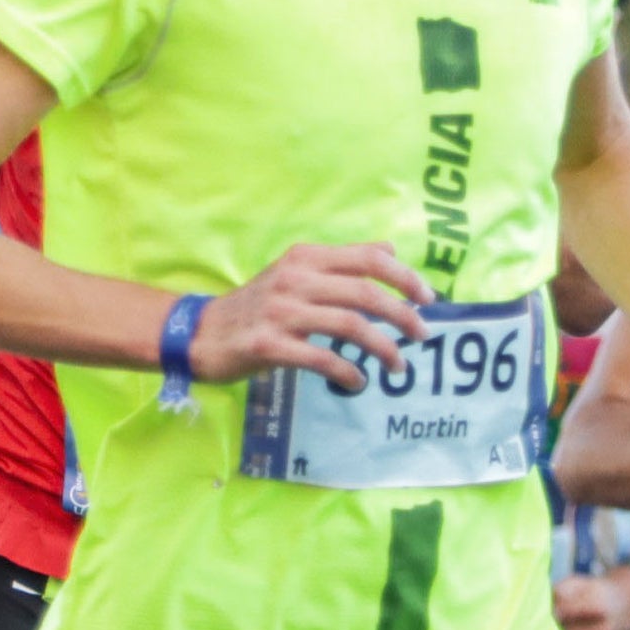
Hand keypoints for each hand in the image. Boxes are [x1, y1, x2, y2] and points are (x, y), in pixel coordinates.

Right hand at [193, 243, 431, 387]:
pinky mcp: (269, 346)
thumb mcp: (296, 272)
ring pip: (350, 326)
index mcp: (306, 257)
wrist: (201, 333)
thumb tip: (389, 247)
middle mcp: (295, 279)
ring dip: (383, 348)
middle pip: (365, 294)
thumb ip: (341, 261)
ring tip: (399, 365)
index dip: (405, 276)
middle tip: (423, 335)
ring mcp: (281, 312)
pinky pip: (322, 360)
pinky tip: (358, 382)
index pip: (368, 258)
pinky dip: (348, 373)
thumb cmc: (255, 305)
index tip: (428, 297)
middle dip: (403, 315)